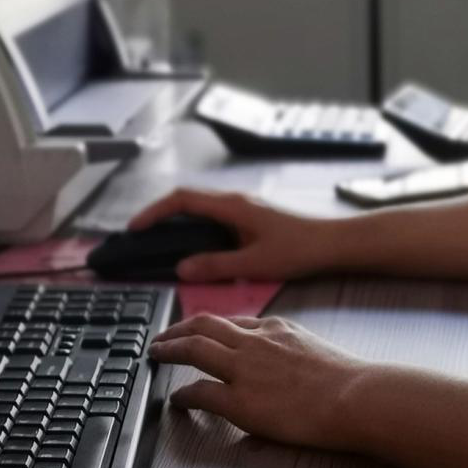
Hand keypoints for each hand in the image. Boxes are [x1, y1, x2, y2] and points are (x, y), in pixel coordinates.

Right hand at [128, 187, 343, 282]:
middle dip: (160, 215)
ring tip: (159, 242)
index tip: (134, 228)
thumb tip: (181, 268)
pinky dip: (196, 228)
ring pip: (201, 209)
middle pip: (188, 200)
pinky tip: (194, 248)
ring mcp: (244, 208)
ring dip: (178, 221)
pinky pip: (215, 218)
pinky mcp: (252, 218)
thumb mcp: (254, 263)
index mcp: (232, 206)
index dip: (154, 211)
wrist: (333, 243)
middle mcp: (236, 201)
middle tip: (139, 236)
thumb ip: (216, 265)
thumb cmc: (299, 250)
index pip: (182, 200)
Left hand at [148, 311, 364, 448]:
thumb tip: (282, 366)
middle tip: (162, 338)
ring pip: (194, 348)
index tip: (199, 331)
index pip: (232, 322)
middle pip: (204, 325)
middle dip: (178, 330)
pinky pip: (200, 391)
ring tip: (157, 355)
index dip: (208, 326)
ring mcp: (246, 368)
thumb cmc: (347, 380)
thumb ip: (290, 350)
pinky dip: (184, 395)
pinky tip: (178, 401)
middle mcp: (256, 341)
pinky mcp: (241, 400)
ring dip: (170, 350)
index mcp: (276, 328)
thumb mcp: (314, 349)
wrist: (356, 396)